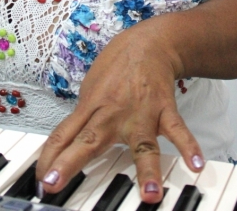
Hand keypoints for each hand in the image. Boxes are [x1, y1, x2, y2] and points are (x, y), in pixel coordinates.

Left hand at [36, 20, 204, 203]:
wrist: (148, 42)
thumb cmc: (117, 67)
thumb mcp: (91, 90)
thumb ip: (83, 119)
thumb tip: (65, 146)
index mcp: (91, 108)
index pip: (63, 135)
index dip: (49, 158)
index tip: (41, 181)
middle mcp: (112, 114)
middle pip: (88, 141)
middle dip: (70, 163)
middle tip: (55, 182)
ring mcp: (140, 113)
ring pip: (142, 144)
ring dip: (147, 169)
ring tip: (151, 194)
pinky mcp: (164, 109)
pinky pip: (176, 129)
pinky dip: (188, 145)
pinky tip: (195, 162)